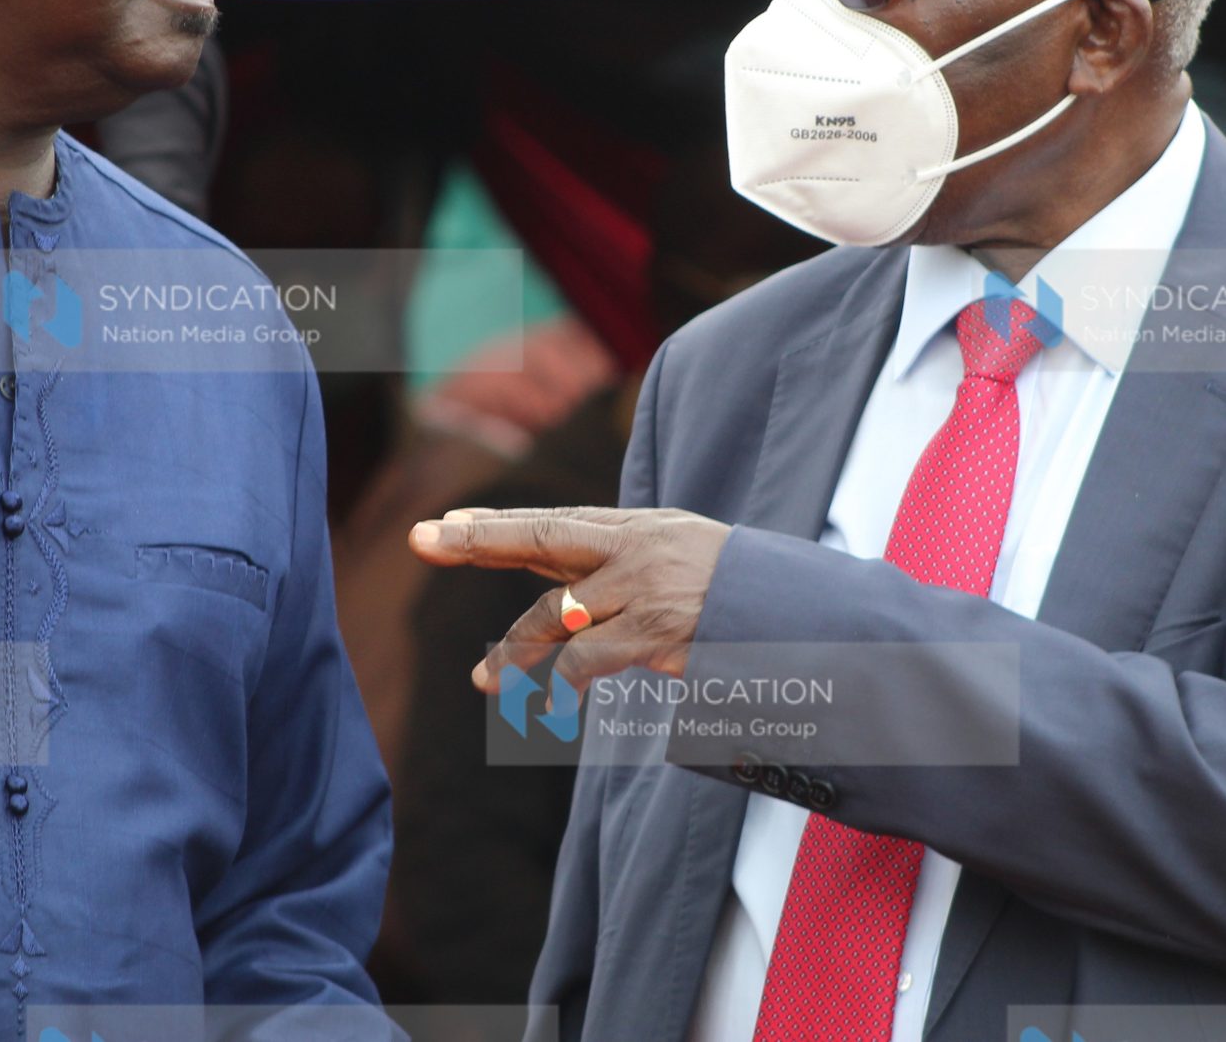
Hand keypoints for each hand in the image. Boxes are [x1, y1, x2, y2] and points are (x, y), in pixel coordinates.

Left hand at [408, 505, 731, 690]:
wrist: (802, 616)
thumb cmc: (741, 594)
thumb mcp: (682, 560)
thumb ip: (624, 568)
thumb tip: (568, 588)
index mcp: (640, 529)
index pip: (556, 522)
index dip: (498, 523)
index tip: (446, 523)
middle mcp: (637, 548)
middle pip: (543, 536)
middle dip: (479, 539)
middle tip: (423, 537)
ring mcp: (645, 587)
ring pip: (556, 609)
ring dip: (514, 649)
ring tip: (484, 681)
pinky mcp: (657, 631)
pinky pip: (589, 657)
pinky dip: (562, 682)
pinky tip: (548, 704)